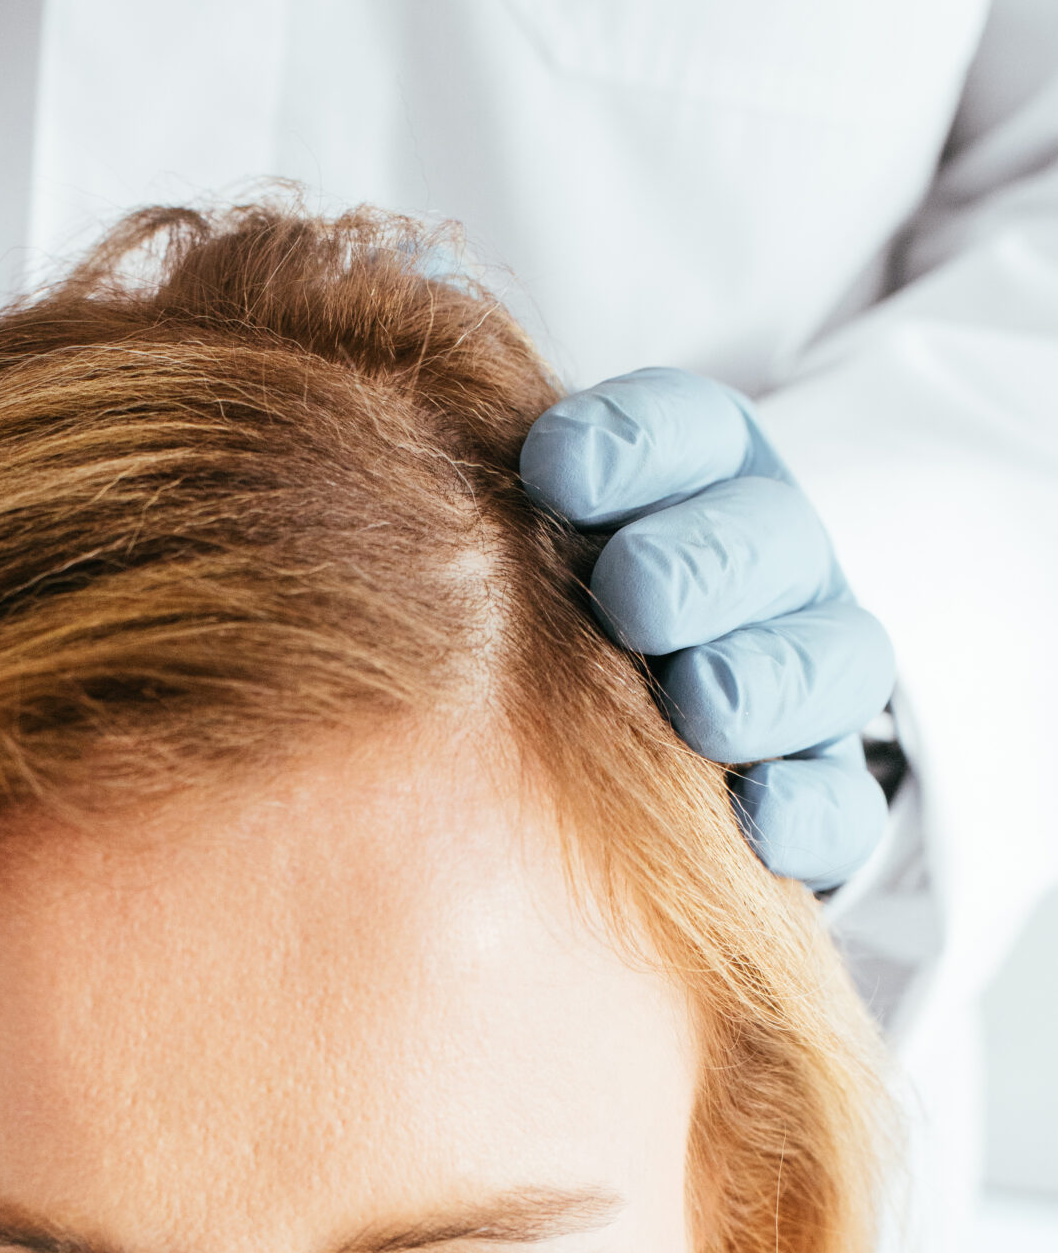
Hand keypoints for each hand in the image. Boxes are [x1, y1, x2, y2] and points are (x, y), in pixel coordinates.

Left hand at [520, 368, 895, 890]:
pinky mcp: (821, 796)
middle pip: (770, 543)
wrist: (589, 781)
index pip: (692, 433)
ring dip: (767, 680)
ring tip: (702, 705)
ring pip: (831, 665)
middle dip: (703, 562)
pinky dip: (808, 811)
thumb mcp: (514, 563)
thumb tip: (407, 494)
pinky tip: (758, 819)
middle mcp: (771, 576)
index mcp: (701, 487)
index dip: (637, 439)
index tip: (551, 468)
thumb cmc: (528, 633)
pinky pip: (844, 806)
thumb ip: (489, 530)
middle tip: (634, 594)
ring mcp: (809, 687)